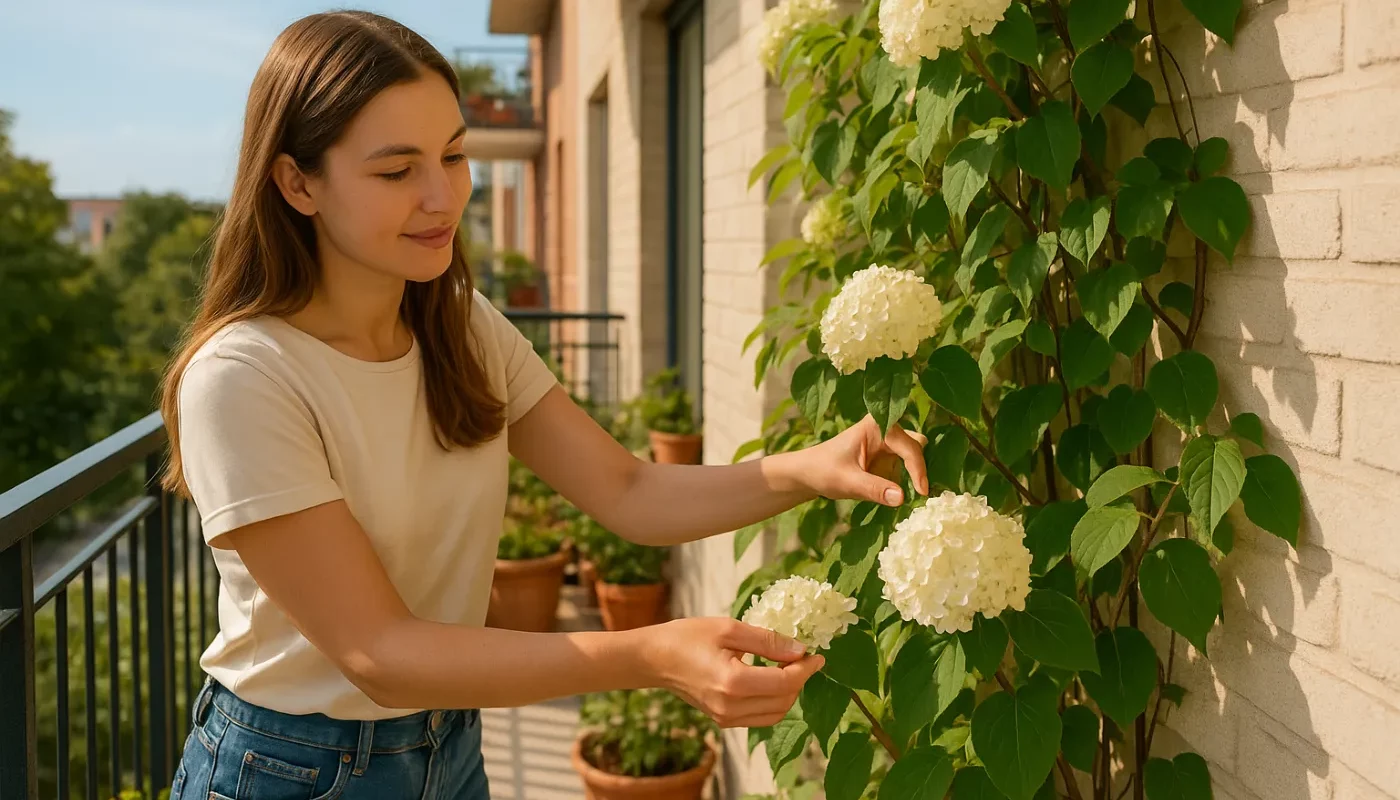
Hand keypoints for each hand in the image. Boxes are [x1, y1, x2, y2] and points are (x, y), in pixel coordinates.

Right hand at [644, 617, 825, 727]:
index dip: (806, 668)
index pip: (785, 682)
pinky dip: (774, 702)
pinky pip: (760, 717)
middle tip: (803, 657)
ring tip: (789, 667)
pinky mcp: (723, 720)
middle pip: (784, 700)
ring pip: (775, 713)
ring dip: (789, 692)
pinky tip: (771, 679)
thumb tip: (800, 649)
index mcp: (733, 682)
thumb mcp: (729, 628)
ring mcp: (726, 718)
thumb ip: (767, 640)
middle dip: (800, 679)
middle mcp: (730, 707)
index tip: (817, 654)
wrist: (655, 658)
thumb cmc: (688, 637)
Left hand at [799, 414, 928, 506]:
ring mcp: (887, 442)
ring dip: (916, 474)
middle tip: (923, 493)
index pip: (909, 446)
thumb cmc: (822, 471)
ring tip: (917, 496)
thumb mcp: (848, 482)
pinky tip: (905, 494)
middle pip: (917, 445)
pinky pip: (906, 465)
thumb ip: (874, 488)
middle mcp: (886, 428)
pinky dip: (908, 479)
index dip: (918, 469)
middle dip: (921, 467)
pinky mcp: (886, 455)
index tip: (922, 493)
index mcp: (877, 425)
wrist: (807, 473)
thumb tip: (902, 498)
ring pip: (914, 455)